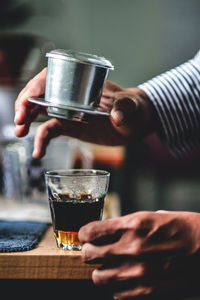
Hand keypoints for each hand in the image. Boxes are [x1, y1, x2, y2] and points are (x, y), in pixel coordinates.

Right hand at [14, 68, 155, 158]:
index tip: (28, 100)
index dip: (36, 87)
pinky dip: (42, 141)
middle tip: (19, 121)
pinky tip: (38, 153)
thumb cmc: (133, 108)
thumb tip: (116, 116)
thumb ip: (125, 108)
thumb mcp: (131, 106)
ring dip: (27, 122)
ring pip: (41, 113)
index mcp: (81, 84)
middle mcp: (71, 96)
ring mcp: (68, 112)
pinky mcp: (70, 127)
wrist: (135, 122)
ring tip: (20, 133)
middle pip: (41, 95)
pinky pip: (51, 132)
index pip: (52, 78)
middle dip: (25, 105)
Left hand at [78, 210, 199, 298]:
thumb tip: (111, 231)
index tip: (86, 235)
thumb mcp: (154, 216)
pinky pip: (117, 294)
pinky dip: (117, 287)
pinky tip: (124, 279)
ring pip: (98, 278)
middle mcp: (133, 247)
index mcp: (134, 224)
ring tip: (108, 267)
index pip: (92, 231)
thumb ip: (130, 225)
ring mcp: (139, 272)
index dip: (85, 234)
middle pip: (89, 255)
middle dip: (89, 252)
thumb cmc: (185, 228)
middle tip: (94, 251)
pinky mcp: (148, 290)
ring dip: (100, 271)